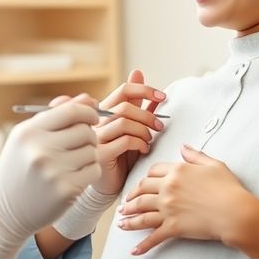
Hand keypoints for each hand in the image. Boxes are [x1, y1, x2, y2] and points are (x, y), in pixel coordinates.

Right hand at [0, 100, 99, 258]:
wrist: (4, 211)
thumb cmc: (19, 169)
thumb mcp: (27, 139)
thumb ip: (57, 116)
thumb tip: (89, 99)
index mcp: (28, 132)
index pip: (72, 111)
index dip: (88, 112)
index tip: (93, 117)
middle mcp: (40, 149)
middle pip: (86, 131)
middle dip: (88, 135)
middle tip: (80, 144)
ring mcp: (53, 171)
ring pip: (92, 151)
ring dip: (88, 155)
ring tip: (71, 164)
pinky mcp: (66, 190)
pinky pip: (93, 170)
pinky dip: (89, 172)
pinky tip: (73, 177)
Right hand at [92, 69, 166, 195]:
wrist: (108, 184)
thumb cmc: (120, 155)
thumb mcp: (131, 127)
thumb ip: (136, 104)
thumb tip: (139, 74)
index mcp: (105, 111)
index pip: (124, 90)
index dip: (145, 89)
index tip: (162, 96)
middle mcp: (97, 122)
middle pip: (125, 106)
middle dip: (148, 115)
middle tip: (159, 126)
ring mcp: (96, 137)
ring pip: (124, 122)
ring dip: (144, 130)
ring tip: (150, 139)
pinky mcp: (100, 154)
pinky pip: (124, 141)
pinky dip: (140, 143)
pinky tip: (144, 149)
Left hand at [118, 145, 255, 254]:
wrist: (235, 212)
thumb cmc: (228, 189)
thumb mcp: (213, 165)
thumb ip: (195, 155)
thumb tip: (183, 147)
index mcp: (176, 171)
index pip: (152, 172)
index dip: (145, 178)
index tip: (141, 184)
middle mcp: (168, 189)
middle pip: (141, 191)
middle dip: (131, 198)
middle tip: (125, 204)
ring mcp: (168, 209)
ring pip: (141, 213)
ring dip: (129, 218)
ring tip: (122, 222)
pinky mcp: (173, 227)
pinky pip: (153, 237)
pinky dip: (143, 245)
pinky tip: (135, 251)